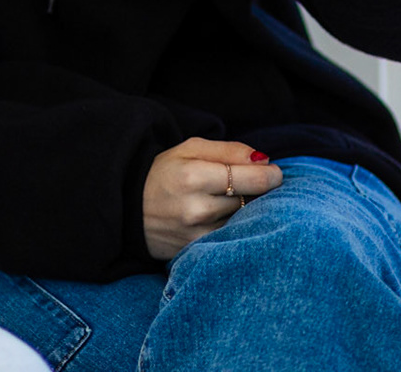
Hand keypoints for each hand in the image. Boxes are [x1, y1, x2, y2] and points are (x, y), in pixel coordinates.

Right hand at [141, 137, 280, 259]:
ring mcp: (197, 234)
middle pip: (252, 201)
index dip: (271, 175)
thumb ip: (229, 150)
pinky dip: (232, 227)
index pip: (255, 180)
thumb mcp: (190, 149)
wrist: (128, 208)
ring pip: (243, 221)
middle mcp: (197, 209)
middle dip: (257, 191)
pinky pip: (230, 237)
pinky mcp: (196, 251)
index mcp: (194, 176)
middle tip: (249, 184)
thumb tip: (264, 160)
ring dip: (245, 211)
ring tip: (228, 201)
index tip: (273, 172)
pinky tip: (220, 218)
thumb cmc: (162, 172)